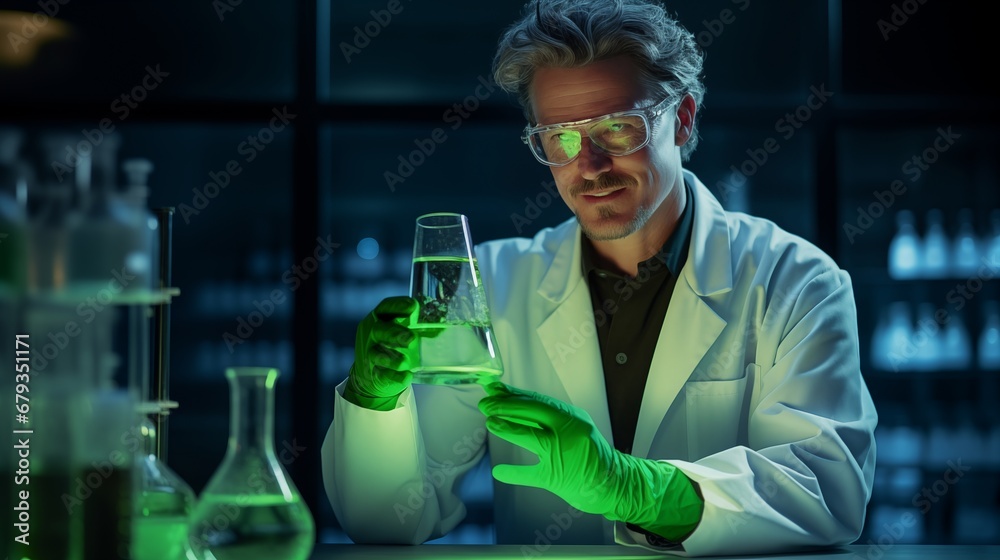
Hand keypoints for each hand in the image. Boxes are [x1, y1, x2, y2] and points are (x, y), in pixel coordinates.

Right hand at [343, 296, 420, 409]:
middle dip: (394, 333)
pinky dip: (394, 376)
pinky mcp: (373, 372)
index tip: (413, 306)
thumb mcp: (401, 331)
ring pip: (376, 354)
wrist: (375, 374)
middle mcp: (372, 334)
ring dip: (391, 359)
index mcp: (380, 318)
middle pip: (379, 330)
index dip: (398, 305)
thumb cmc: (393, 345)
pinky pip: (382, 374)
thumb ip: (417, 327)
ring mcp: (370, 354)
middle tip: (411, 338)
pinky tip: (406, 377)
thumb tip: (443, 328)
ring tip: (405, 362)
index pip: (386, 307)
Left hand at [478, 382, 702, 540]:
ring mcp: (564, 454)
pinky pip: (531, 474)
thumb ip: (543, 418)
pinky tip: (499, 471)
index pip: (538, 401)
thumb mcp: (571, 428)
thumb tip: (508, 402)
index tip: (493, 389)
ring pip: (531, 437)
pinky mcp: (558, 478)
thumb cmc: (586, 452)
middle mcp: (569, 432)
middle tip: (485, 404)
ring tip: (490, 423)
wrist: (613, 482)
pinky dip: (513, 472)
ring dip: (508, 428)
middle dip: (506, 406)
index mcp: (572, 417)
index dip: (513, 394)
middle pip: (533, 412)